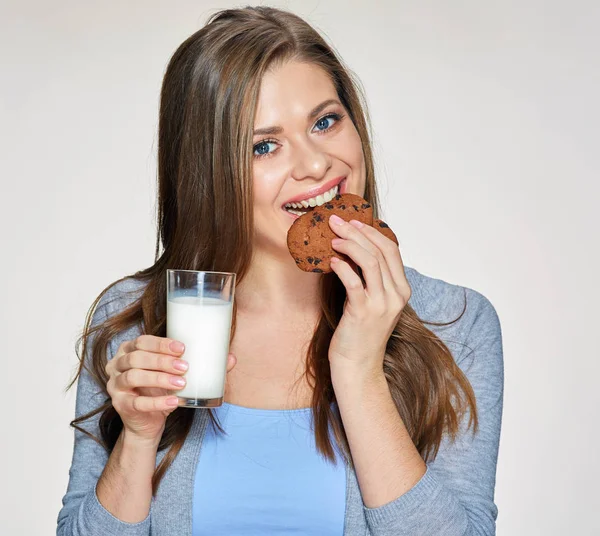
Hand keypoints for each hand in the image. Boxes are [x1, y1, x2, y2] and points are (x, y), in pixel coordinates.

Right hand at [106, 335, 236, 443]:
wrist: (149, 421)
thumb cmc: (162, 389)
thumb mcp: (177, 374)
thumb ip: (201, 364)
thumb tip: (231, 358)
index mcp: (129, 350)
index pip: (142, 341)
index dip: (161, 343)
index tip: (182, 348)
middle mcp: (117, 365)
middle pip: (136, 358)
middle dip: (162, 360)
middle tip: (186, 366)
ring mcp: (115, 386)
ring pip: (134, 377)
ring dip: (159, 378)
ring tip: (182, 382)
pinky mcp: (120, 405)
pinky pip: (137, 403)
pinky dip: (157, 402)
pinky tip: (175, 401)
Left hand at [327, 214, 410, 374]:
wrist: (358, 366)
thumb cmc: (360, 332)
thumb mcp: (371, 301)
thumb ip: (369, 278)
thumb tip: (351, 248)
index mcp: (401, 289)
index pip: (392, 249)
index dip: (372, 231)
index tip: (354, 221)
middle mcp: (396, 295)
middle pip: (380, 251)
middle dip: (357, 231)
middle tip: (336, 221)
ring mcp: (381, 304)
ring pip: (370, 261)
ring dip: (349, 244)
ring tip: (332, 238)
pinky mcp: (362, 313)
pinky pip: (354, 281)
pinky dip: (342, 266)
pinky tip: (331, 260)